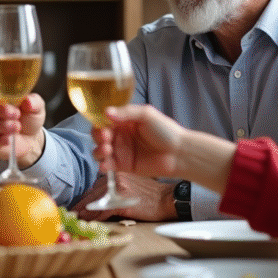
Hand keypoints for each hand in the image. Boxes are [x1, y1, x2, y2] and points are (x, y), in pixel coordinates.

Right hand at [0, 92, 46, 167]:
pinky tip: (8, 140)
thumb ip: (34, 102)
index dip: (1, 102)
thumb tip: (27, 101)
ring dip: (1, 126)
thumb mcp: (36, 108)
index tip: (16, 110)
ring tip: (17, 128)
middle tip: (17, 117)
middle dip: (0, 112)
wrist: (31, 139)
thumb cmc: (30, 119)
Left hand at [72, 173, 175, 220]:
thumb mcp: (129, 186)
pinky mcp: (121, 202)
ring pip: (94, 202)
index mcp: (115, 174)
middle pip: (91, 194)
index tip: (76, 208)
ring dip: (84, 213)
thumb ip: (113, 189)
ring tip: (76, 220)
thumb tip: (98, 200)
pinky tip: (88, 223)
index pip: (94, 187)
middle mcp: (113, 179)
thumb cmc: (150, 195)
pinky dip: (94, 218)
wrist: (167, 198)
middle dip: (81, 206)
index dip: (84, 199)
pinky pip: (102, 211)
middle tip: (71, 215)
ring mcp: (117, 190)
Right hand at [97, 104, 235, 196]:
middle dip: (98, 137)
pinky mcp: (124, 166)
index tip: (102, 126)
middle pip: (99, 135)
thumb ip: (126, 112)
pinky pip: (108, 166)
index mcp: (124, 121)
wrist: (179, 153)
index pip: (104, 120)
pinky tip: (106, 165)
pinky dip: (103, 166)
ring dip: (98, 150)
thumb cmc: (166, 131)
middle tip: (106, 138)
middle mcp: (120, 135)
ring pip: (100, 151)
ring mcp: (121, 151)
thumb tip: (106, 112)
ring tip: (107, 150)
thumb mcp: (146, 114)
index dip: (99, 123)